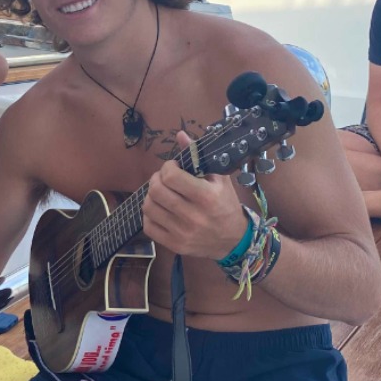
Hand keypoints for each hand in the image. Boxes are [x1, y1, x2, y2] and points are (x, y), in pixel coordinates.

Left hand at [142, 132, 250, 259]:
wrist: (233, 240)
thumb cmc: (225, 204)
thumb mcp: (219, 178)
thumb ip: (198, 156)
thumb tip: (180, 134)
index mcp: (206, 197)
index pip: (171, 176)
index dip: (167, 167)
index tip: (173, 167)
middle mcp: (193, 216)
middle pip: (156, 191)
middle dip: (156, 179)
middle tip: (164, 179)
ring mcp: (182, 233)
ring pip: (149, 208)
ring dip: (152, 196)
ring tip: (162, 194)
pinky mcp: (174, 245)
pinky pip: (148, 226)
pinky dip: (150, 215)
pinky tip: (161, 210)